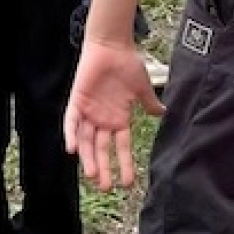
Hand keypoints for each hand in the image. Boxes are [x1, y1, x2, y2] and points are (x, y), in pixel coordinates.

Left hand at [64, 38, 164, 189]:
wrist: (112, 45)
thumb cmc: (128, 64)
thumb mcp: (142, 89)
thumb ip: (150, 104)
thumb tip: (163, 114)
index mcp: (118, 119)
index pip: (121, 148)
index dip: (124, 165)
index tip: (129, 183)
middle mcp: (102, 120)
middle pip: (101, 149)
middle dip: (103, 168)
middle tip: (106, 188)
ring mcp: (89, 111)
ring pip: (86, 140)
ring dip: (88, 157)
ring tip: (92, 175)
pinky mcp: (77, 101)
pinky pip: (71, 121)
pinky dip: (70, 134)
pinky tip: (71, 150)